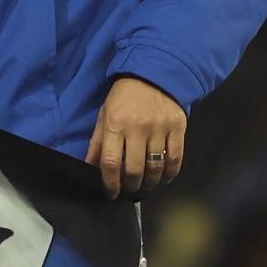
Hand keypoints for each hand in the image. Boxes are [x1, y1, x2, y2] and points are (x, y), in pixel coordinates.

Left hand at [84, 76, 185, 197]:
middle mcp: (137, 128)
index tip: (111, 192)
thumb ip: (97, 142)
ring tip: (146, 184)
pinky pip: (176, 158)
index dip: (110, 183)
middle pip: (135, 170)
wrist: (152, 74)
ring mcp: (159, 128)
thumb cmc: (124, 97)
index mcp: (115, 124)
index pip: (111, 162)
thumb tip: (89, 167)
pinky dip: (170, 173)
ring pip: (156, 167)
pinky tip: (164, 177)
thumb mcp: (104, 115)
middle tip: (130, 188)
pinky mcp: (177, 127)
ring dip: (151, 182)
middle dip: (131, 186)